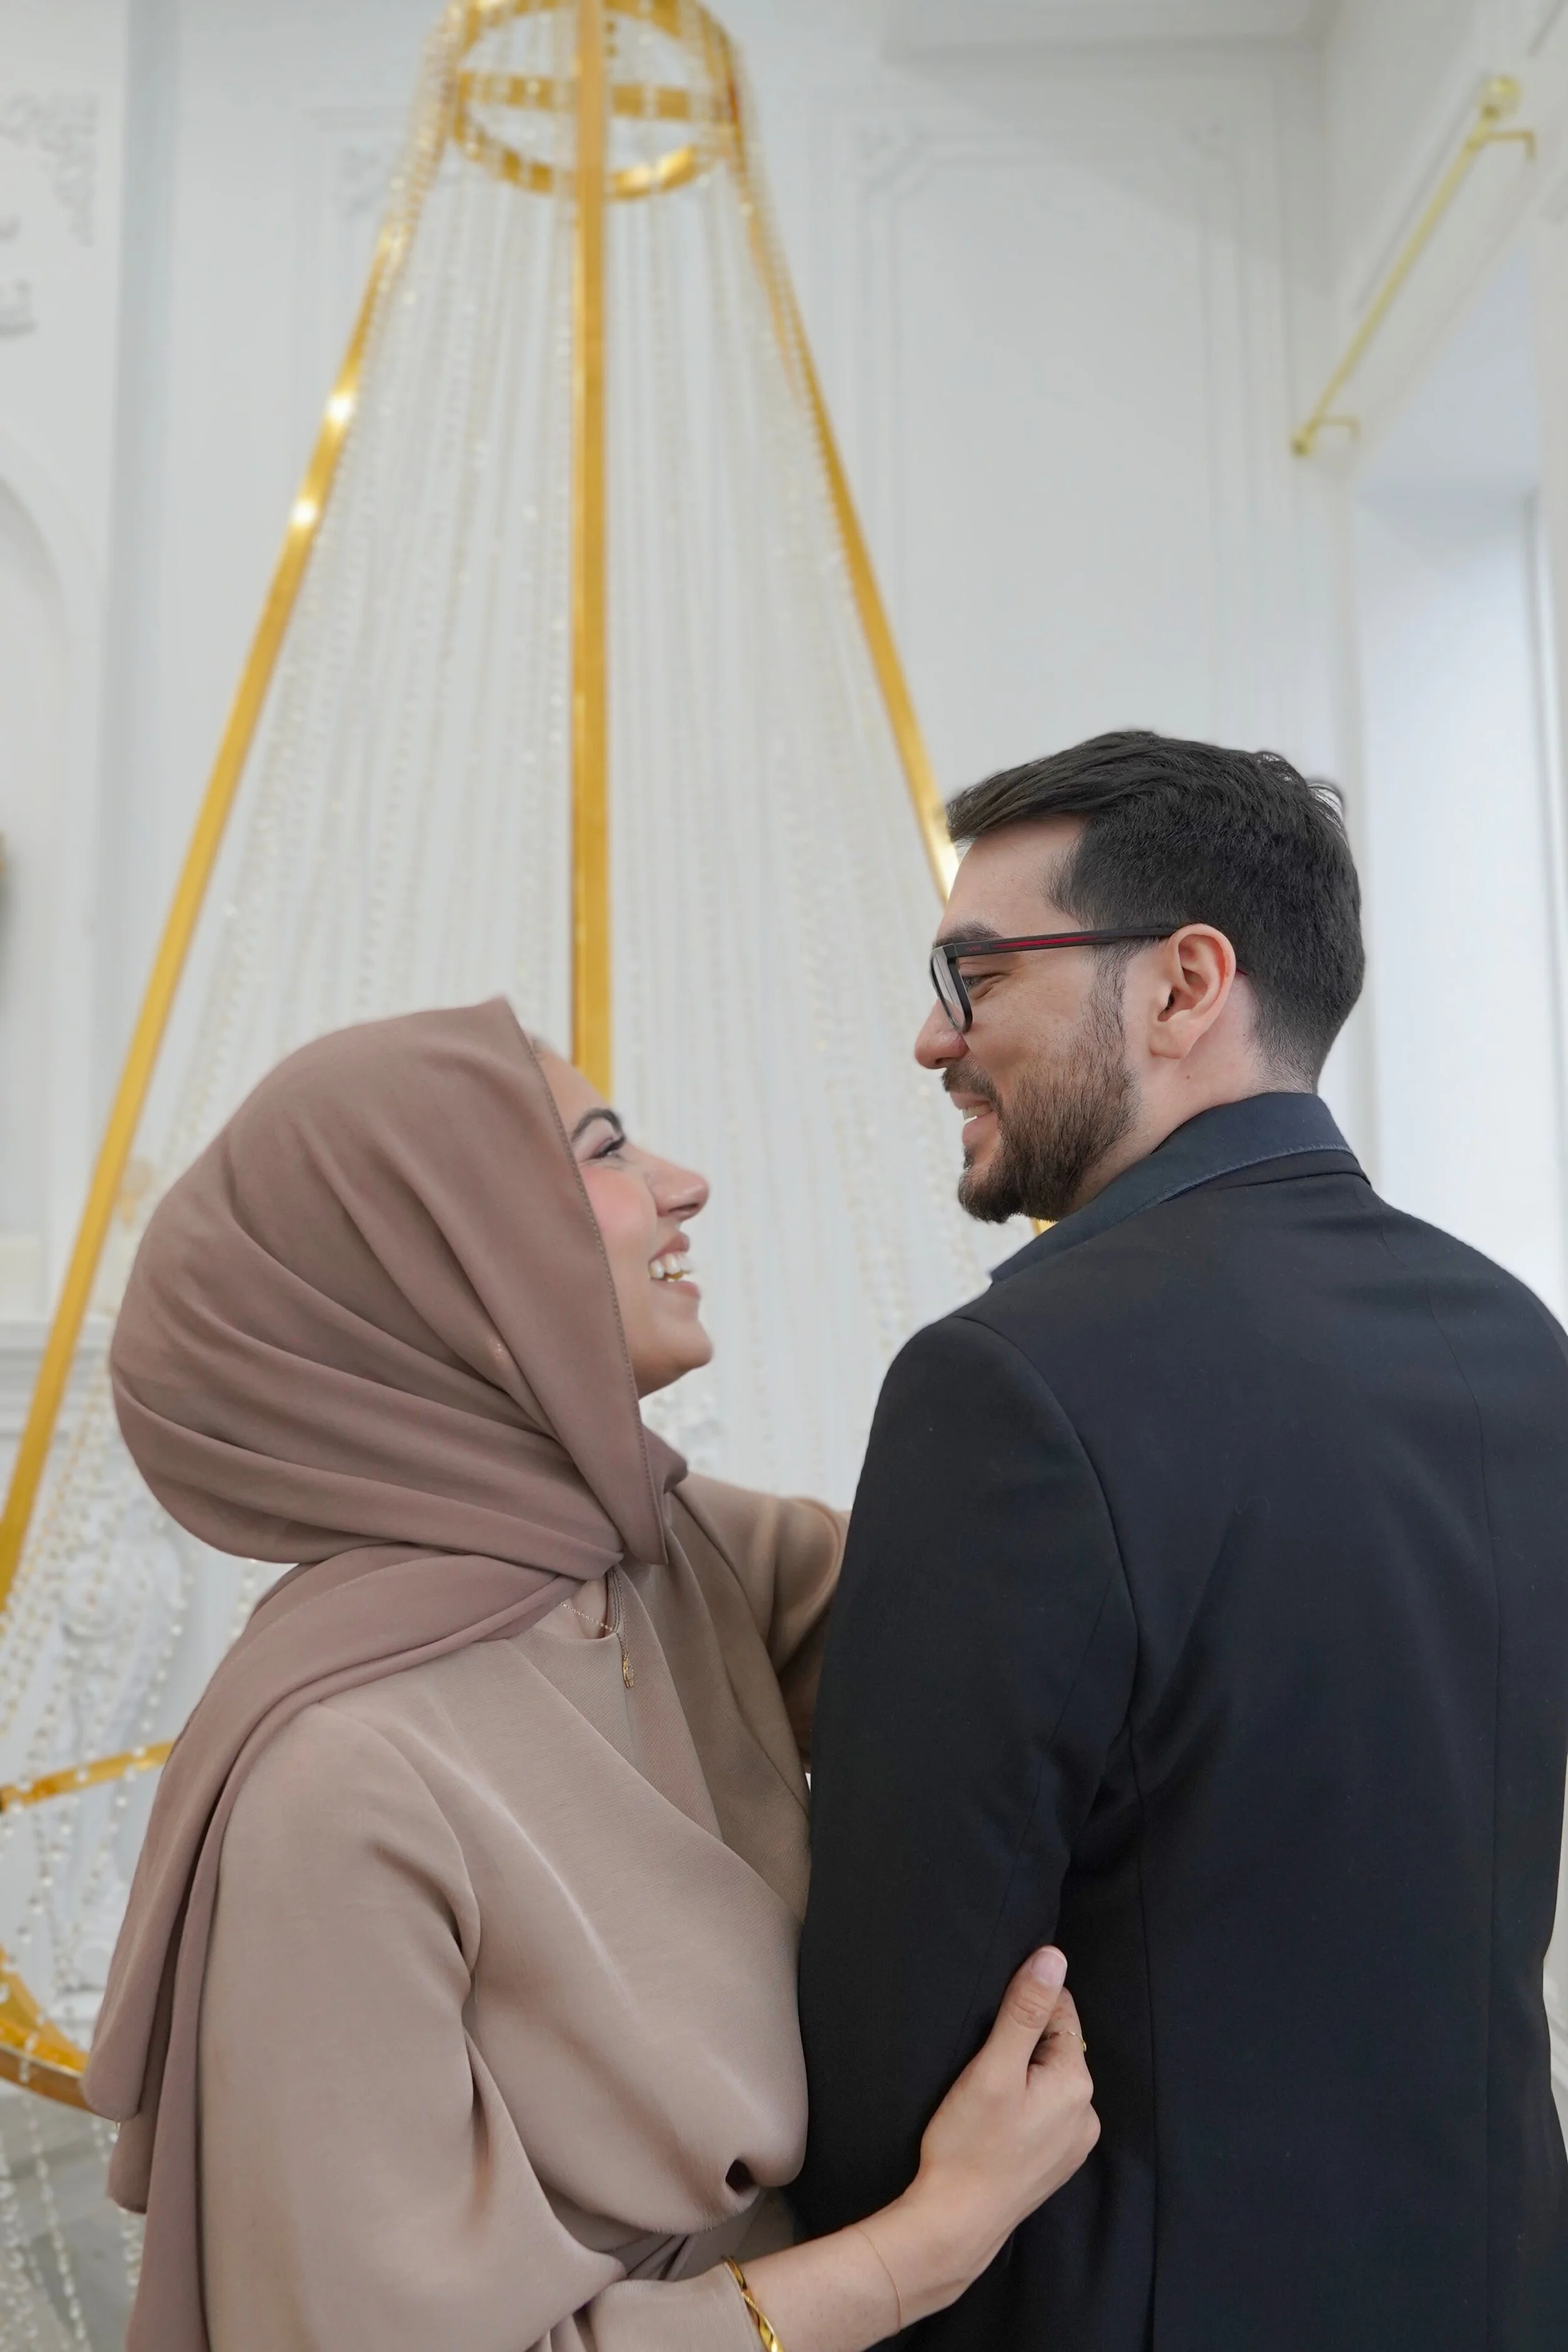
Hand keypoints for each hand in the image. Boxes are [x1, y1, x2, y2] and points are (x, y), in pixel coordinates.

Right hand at [863, 1947, 1098, 2324]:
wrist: (955, 2224)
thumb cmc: (968, 2144)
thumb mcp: (992, 2067)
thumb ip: (1024, 2010)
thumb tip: (1053, 1957)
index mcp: (1076, 2084)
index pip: (1060, 2013)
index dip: (1023, 2008)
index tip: (991, 2024)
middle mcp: (1086, 2114)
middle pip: (1055, 2048)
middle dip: (1021, 2043)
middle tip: (981, 2063)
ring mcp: (1073, 2145)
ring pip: (1048, 2082)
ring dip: (1022, 2076)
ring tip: (984, 2093)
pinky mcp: (1055, 2165)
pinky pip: (1045, 2114)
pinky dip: (1023, 2107)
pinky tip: (994, 2121)